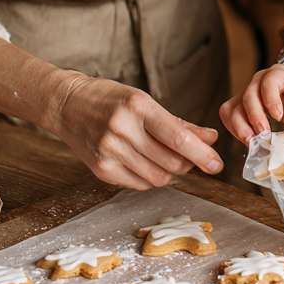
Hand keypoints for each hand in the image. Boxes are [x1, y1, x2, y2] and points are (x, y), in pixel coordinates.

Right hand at [55, 73, 222, 190]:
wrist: (66, 105)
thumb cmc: (110, 99)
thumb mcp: (144, 101)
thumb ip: (179, 124)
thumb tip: (210, 139)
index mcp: (137, 106)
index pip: (178, 138)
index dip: (202, 154)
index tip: (217, 164)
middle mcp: (122, 129)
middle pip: (170, 163)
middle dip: (189, 165)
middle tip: (194, 160)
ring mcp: (109, 151)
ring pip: (157, 178)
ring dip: (172, 173)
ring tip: (171, 161)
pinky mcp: (101, 169)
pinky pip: (138, 184)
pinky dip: (151, 178)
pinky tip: (149, 165)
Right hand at [219, 64, 283, 143]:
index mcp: (277, 74)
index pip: (268, 82)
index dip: (271, 100)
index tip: (278, 117)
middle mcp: (257, 81)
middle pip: (248, 96)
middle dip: (255, 118)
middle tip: (264, 135)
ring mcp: (246, 92)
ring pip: (233, 107)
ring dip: (240, 126)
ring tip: (252, 142)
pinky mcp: (239, 104)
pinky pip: (228, 114)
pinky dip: (233, 128)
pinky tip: (246, 138)